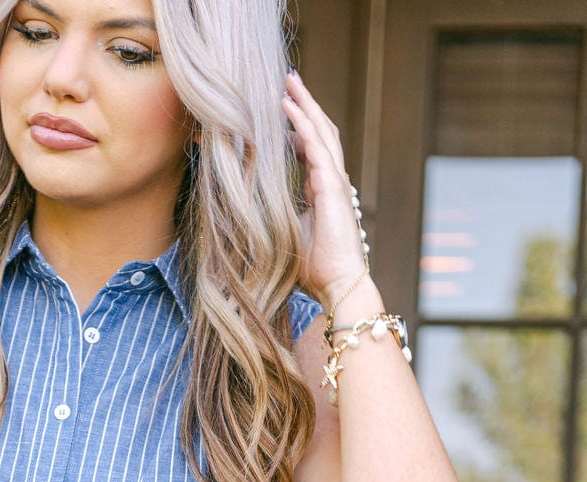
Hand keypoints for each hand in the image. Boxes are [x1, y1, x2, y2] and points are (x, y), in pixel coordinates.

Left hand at [281, 69, 368, 309]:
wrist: (338, 285)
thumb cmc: (316, 269)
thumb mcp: (291, 233)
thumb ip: (282, 214)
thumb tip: (258, 207)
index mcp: (321, 189)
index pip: (310, 147)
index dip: (297, 125)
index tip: (280, 109)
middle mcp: (331, 180)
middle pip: (319, 130)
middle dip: (304, 104)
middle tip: (288, 80)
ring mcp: (335, 181)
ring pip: (321, 130)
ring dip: (304, 104)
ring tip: (289, 81)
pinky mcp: (332, 186)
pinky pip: (316, 146)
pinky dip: (303, 123)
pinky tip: (288, 106)